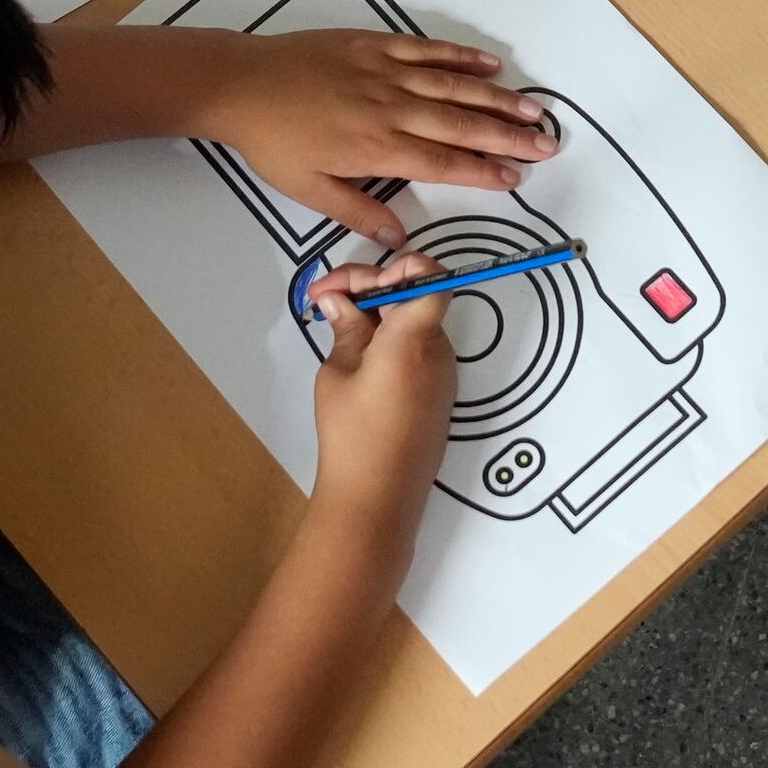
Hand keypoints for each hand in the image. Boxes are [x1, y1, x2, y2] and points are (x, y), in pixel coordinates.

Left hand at [202, 32, 560, 246]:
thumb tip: (399, 239)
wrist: (241, 84)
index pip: (443, 163)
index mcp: (377, 147)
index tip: (517, 177)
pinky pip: (426, 50)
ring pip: (453, 86)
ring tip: (534, 109)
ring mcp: (386, 71)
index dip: (483, 170)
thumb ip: (359, 211)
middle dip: (508, 135)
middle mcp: (391, 107)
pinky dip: (460, 57)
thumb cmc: (273, 142)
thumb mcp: (309, 189)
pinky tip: (490, 66)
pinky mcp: (374, 45)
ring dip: (497, 98)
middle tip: (547, 144)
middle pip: (461, 124)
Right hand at [300, 258, 456, 517]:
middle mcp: (438, 350)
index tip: (355, 284)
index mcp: (414, 338)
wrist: (377, 498)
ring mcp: (443, 373)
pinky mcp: (438, 393)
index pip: (429, 277)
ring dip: (380, 312)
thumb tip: (338, 299)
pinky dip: (391, 338)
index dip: (397, 268)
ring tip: (336, 323)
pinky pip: (418, 349)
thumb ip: (345, 327)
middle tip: (324, 299)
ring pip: (415, 321)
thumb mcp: (337, 373)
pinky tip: (357, 351)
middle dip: (371, 287)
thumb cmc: (352, 434)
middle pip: (416, 295)